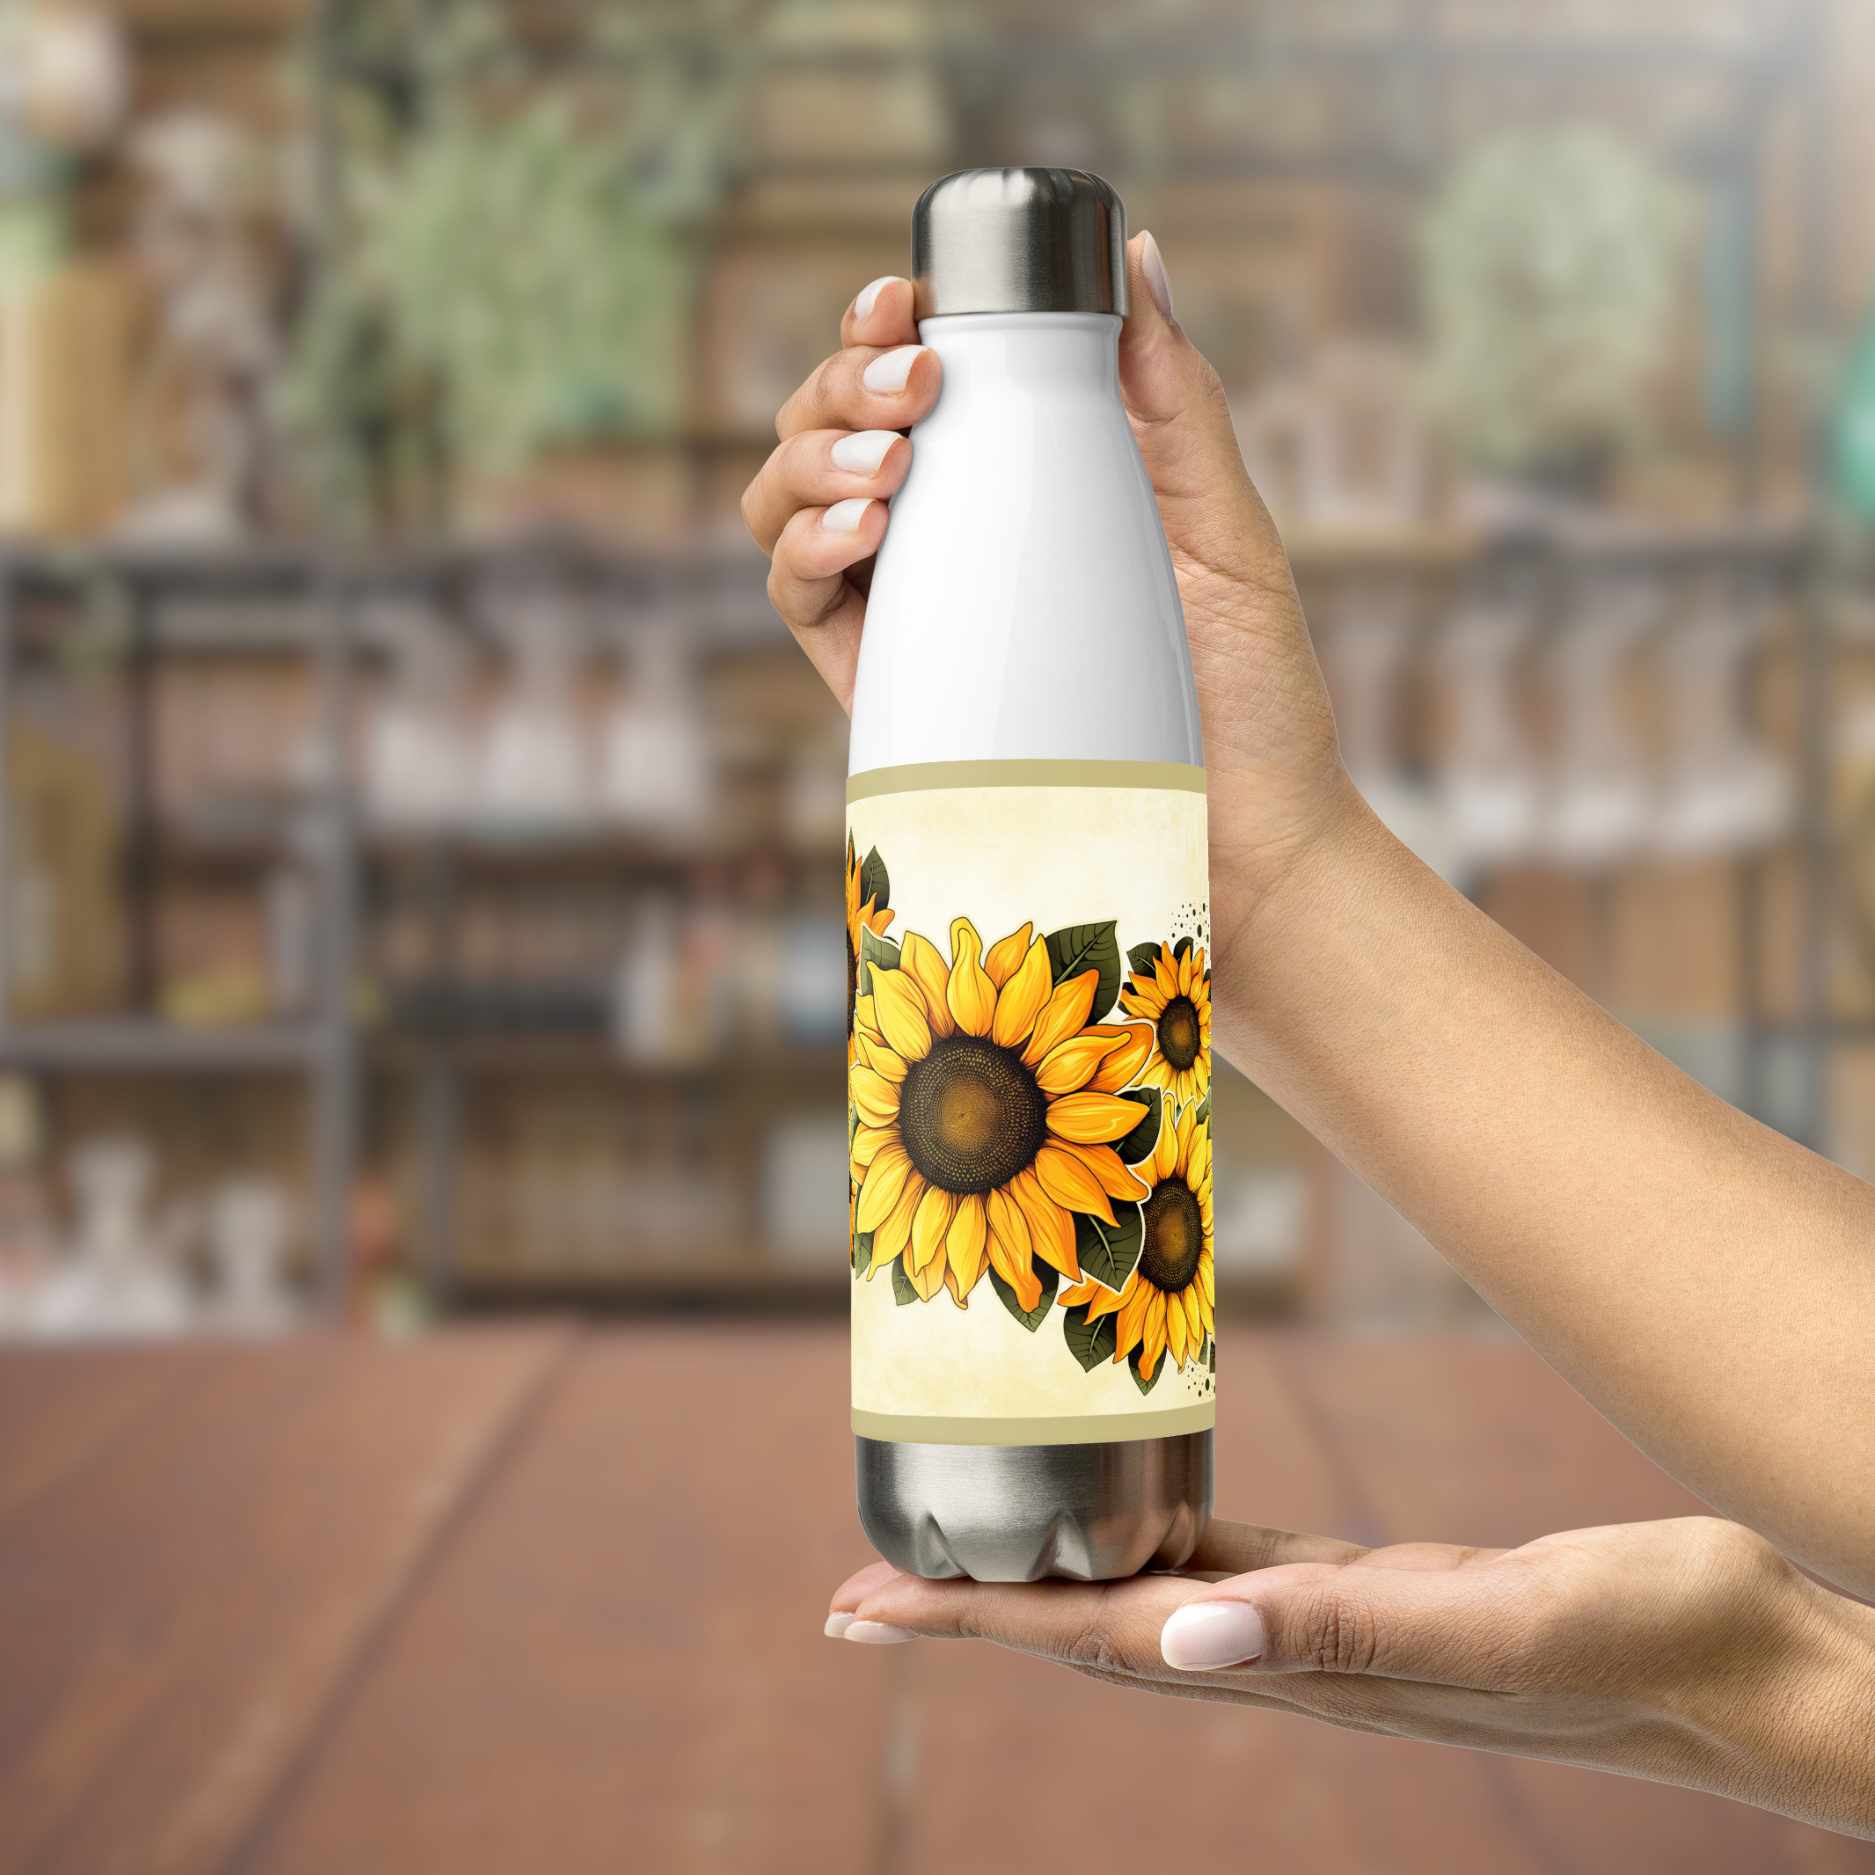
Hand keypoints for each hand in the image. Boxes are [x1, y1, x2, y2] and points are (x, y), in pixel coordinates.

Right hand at [739, 237, 1358, 927]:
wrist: (1246, 844)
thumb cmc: (1249, 696)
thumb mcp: (1223, 528)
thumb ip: (1174, 402)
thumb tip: (1143, 257)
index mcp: (1018, 487)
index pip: (917, 382)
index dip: (887, 326)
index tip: (910, 299)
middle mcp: (947, 544)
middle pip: (833, 425)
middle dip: (845, 379)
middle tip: (918, 384)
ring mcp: (910, 617)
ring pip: (789, 500)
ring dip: (812, 454)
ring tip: (890, 462)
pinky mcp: (887, 696)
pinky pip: (800, 601)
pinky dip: (804, 547)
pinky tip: (864, 528)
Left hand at [826, 1516, 1874, 1838]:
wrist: (1745, 1668)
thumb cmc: (1648, 1644)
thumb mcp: (1501, 1627)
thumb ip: (1345, 1634)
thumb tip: (1181, 1636)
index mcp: (1296, 1665)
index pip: (1092, 1642)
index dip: (970, 1625)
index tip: (859, 1609)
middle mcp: (1287, 1655)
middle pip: (1088, 1631)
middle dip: (972, 1610)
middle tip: (862, 1587)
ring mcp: (1325, 1628)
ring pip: (1146, 1601)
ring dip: (1047, 1582)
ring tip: (966, 1551)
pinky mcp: (1371, 1590)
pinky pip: (1227, 1564)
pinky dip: (1154, 1543)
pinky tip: (1131, 1522)